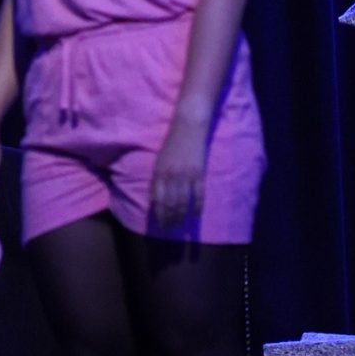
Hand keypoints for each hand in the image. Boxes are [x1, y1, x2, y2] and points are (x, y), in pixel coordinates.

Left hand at [149, 106, 208, 232]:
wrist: (188, 126)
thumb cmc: (172, 143)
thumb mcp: (159, 159)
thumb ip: (158, 178)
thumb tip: (155, 198)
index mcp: (159, 172)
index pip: (158, 199)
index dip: (159, 213)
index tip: (160, 224)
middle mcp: (171, 176)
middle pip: (170, 204)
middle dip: (169, 219)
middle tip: (169, 229)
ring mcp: (186, 176)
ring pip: (183, 202)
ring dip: (181, 216)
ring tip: (180, 225)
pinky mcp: (199, 173)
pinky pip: (198, 195)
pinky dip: (197, 207)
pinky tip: (195, 215)